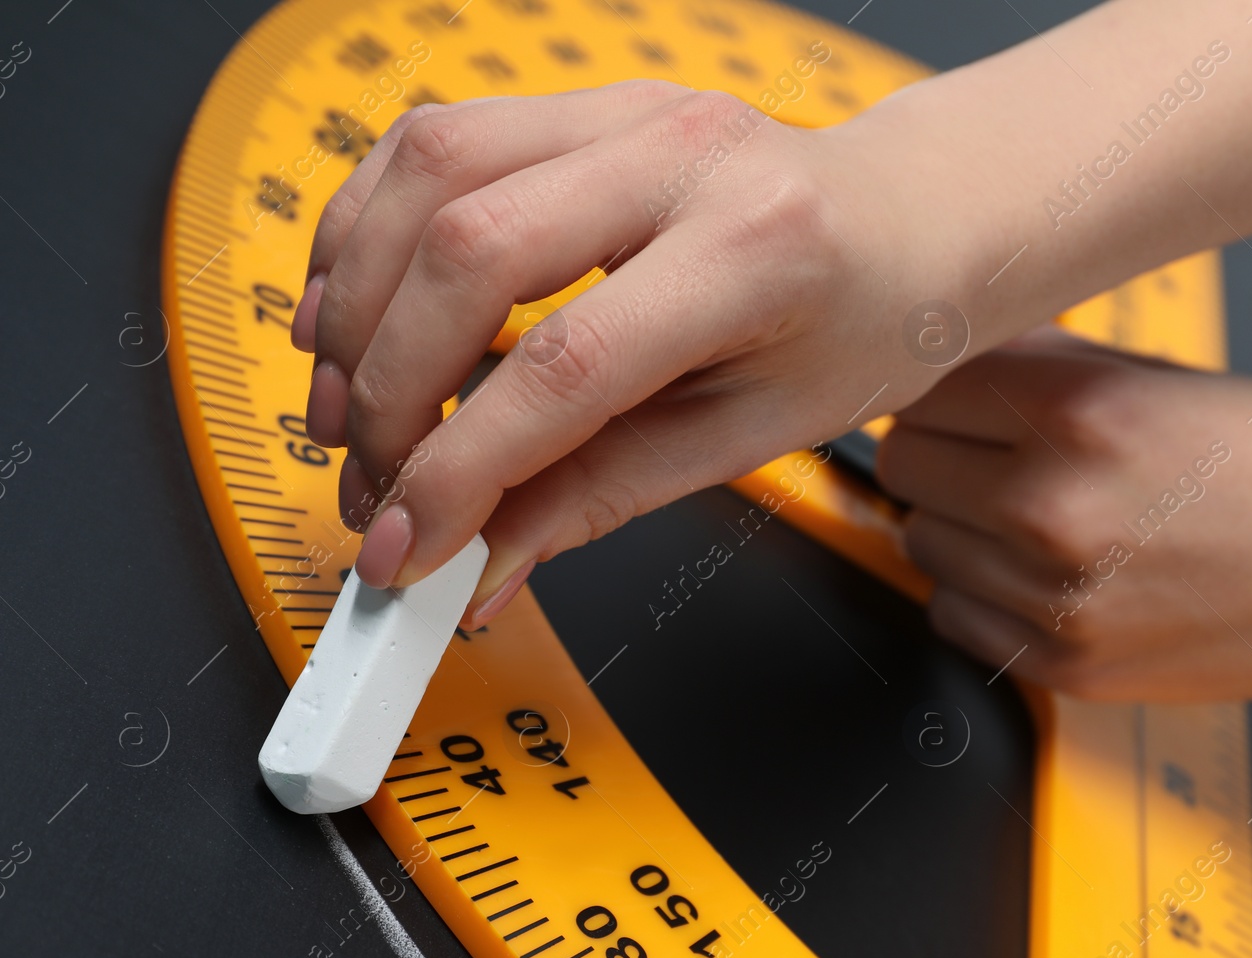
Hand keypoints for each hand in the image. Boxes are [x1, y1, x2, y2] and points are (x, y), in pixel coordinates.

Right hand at [290, 81, 990, 616]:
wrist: (906, 221)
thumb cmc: (861, 324)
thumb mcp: (752, 434)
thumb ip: (601, 495)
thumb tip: (480, 562)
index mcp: (757, 248)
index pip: (565, 366)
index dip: (457, 470)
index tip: (405, 548)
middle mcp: (682, 152)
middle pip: (471, 252)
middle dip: (388, 390)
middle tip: (373, 485)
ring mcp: (623, 108)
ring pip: (429, 174)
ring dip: (355, 302)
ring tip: (345, 407)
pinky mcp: (578, 102)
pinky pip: (429, 142)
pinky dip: (367, 231)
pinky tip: (357, 309)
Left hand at [877, 328, 1251, 721]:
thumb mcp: (1167, 376)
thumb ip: (1047, 363)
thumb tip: (958, 350)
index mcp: (1079, 411)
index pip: (920, 388)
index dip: (935, 388)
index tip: (952, 397)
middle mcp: (1054, 505)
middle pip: (903, 466)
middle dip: (938, 453)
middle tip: (986, 454)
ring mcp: (1054, 596)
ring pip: (919, 543)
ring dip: (955, 525)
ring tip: (1029, 515)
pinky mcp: (1064, 664)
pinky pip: (953, 615)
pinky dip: (979, 593)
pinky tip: (1039, 572)